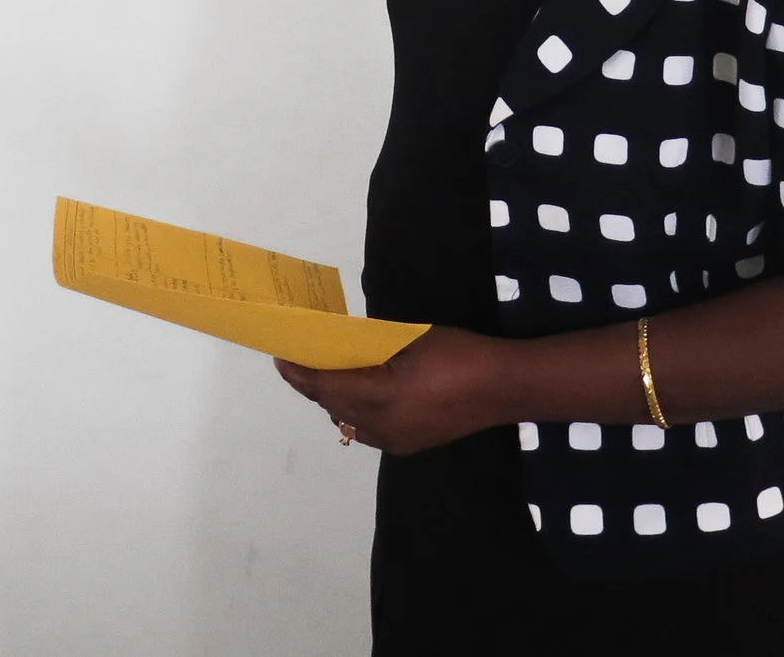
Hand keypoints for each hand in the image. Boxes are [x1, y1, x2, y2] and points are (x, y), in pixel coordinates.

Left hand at [274, 327, 514, 455]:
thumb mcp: (410, 339)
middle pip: (332, 406)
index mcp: (380, 396)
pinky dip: (353, 412)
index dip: (299, 372)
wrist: (502, 387)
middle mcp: (381, 426)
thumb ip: (373, 346)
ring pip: (347, 421)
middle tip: (297, 360)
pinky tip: (356, 394)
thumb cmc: (458, 354)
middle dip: (312, 385)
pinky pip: (366, 430)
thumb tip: (347, 347)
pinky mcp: (408, 445)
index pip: (326, 386)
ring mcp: (395, 440)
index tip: (281, 356)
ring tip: (322, 374)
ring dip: (331, 400)